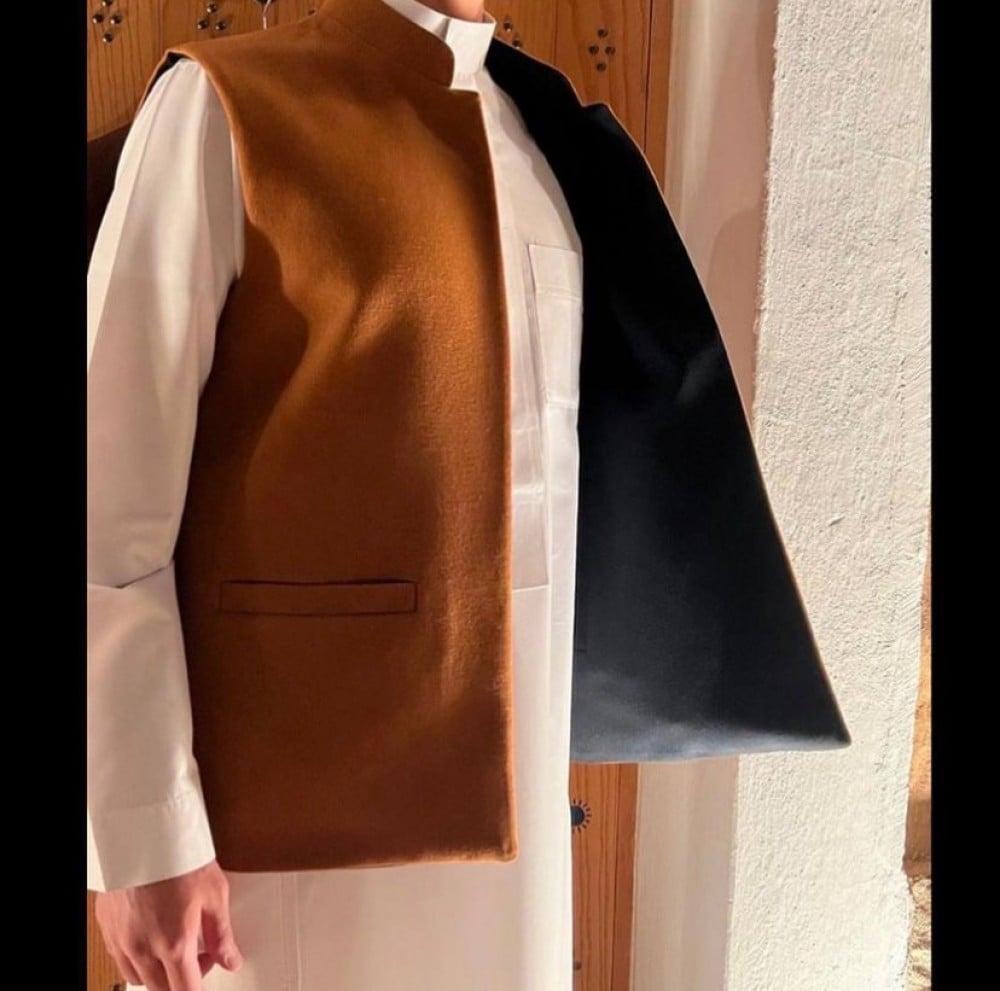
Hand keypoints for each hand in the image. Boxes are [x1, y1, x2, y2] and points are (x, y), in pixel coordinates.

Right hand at [94, 860, 243, 990]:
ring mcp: (121, 941)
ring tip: (175, 942)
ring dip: (159, 971)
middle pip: (162, 989)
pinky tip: (151, 934)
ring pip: (139, 977)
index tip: (209, 971)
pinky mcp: (107, 928)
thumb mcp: (214, 893)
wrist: (142, 833)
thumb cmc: (177, 856)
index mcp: (174, 944)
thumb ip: (221, 934)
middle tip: (200, 952)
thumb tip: (231, 960)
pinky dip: (138, 957)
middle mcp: (143, 949)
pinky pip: (121, 959)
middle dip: (182, 978)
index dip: (200, 987)